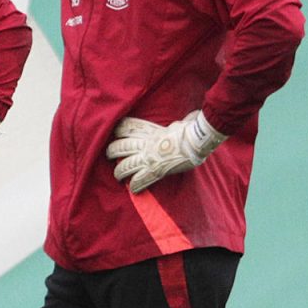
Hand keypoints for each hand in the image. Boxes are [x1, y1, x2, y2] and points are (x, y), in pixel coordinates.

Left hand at [105, 110, 226, 192]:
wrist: (197, 141)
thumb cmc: (192, 130)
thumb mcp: (181, 123)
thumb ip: (179, 123)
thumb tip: (190, 118)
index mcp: (151, 132)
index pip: (128, 127)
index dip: (118, 129)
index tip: (115, 132)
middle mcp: (145, 145)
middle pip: (121, 147)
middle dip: (112, 151)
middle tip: (109, 155)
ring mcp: (149, 158)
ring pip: (125, 165)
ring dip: (119, 171)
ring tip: (117, 175)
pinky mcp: (155, 171)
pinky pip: (140, 180)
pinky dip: (135, 185)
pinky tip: (133, 189)